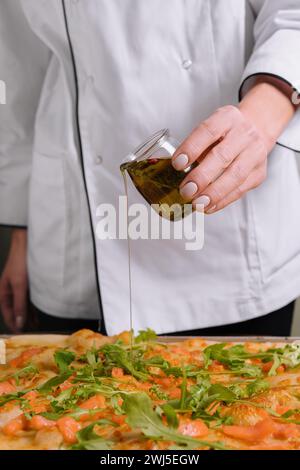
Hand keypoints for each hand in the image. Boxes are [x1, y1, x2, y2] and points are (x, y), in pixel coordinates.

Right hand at [0, 229, 27, 332]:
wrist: (27, 244)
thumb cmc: (20, 263)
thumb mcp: (20, 286)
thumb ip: (19, 304)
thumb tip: (19, 322)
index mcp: (3, 292)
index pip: (7, 313)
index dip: (13, 324)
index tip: (21, 333)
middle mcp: (10, 291)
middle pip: (15, 310)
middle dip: (22, 321)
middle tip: (31, 332)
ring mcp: (19, 287)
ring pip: (23, 305)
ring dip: (29, 315)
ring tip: (36, 326)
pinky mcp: (27, 284)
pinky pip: (29, 299)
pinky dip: (33, 307)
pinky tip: (38, 313)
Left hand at [172, 80, 295, 213]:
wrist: (257, 130)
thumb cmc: (225, 133)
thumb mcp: (211, 129)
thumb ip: (195, 146)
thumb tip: (173, 172)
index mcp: (227, 118)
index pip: (208, 131)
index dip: (192, 148)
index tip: (177, 164)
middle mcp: (244, 134)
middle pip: (222, 156)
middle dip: (202, 176)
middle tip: (186, 191)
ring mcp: (255, 153)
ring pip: (235, 175)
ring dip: (214, 193)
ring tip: (197, 204)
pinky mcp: (259, 173)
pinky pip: (241, 189)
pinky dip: (223, 201)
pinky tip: (209, 207)